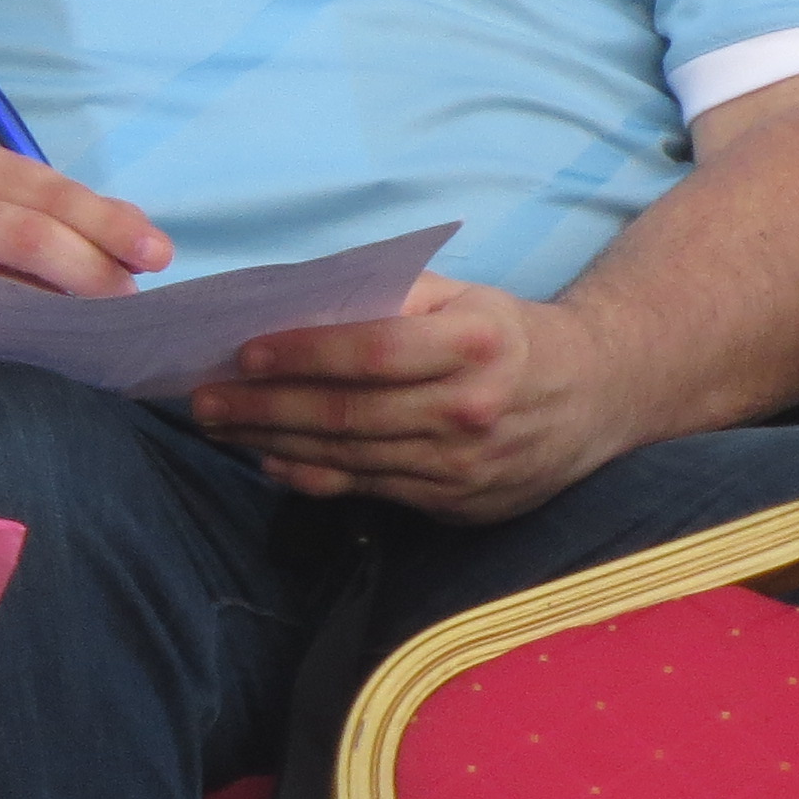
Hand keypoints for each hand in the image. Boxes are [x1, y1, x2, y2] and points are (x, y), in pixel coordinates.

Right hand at [0, 140, 172, 328]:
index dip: (110, 225)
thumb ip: (76, 211)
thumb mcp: (11, 196)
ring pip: (12, 290)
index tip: (158, 254)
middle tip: (134, 296)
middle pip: (33, 237)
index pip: (54, 193)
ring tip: (108, 320)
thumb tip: (142, 239)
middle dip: (96, 268)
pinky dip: (40, 335)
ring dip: (73, 309)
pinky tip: (69, 341)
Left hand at [190, 274, 631, 521]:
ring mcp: (464, 463)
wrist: (594, 396)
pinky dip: (313, 477)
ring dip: (274, 442)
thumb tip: (306, 303)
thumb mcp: (469, 297)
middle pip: (350, 413)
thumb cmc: (512, 335)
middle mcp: (471, 408)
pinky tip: (272, 460)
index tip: (244, 353)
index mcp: (476, 343)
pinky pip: (370, 490)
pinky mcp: (457, 501)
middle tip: (203, 400)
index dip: (303, 354)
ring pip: (351, 457)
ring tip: (221, 428)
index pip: (372, 351)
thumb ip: (397, 296)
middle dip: (265, 406)